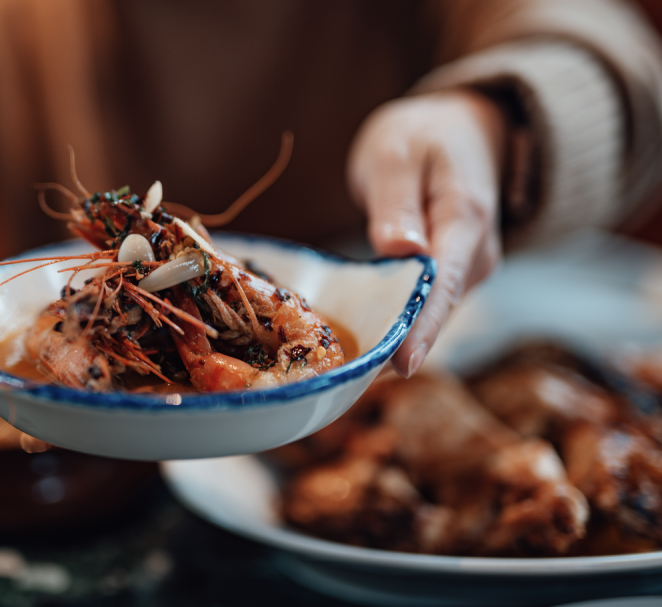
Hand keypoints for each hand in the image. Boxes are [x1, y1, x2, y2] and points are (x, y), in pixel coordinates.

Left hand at [348, 89, 506, 376]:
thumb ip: (397, 202)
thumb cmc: (426, 136)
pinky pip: (422, 310)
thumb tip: (400, 250)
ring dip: (390, 338)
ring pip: (428, 317)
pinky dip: (392, 324)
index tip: (400, 364)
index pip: (445, 283)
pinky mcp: (451, 280)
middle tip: (342, 375)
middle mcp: (475, 256)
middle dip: (395, 344)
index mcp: (465, 218)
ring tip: (340, 367)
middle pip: (436, 312)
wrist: (466, 130)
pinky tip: (355, 343)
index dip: (422, 327)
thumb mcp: (398, 152)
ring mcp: (466, 272)